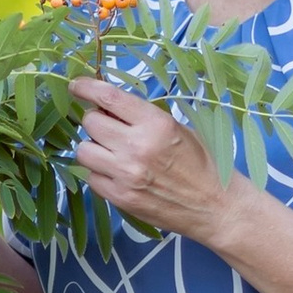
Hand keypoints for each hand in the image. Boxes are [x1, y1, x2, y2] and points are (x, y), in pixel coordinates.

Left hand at [69, 77, 243, 241]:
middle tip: (108, 126)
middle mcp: (137, 147)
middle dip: (95, 120)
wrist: (216, 206)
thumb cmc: (201, 163)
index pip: (109, 97)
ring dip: (94, 148)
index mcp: (156, 124)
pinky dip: (99, 173)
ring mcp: (126, 175)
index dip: (86, 88)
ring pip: (84, 151)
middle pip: (90, 123)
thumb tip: (107, 106)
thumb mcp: (177, 128)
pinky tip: (118, 174)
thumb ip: (142, 117)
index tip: (77, 86)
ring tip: (112, 152)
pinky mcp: (120, 198)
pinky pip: (91, 178)